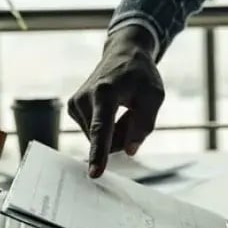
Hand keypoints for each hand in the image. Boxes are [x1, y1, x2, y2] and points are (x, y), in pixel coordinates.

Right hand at [67, 25, 164, 176]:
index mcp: (105, 93)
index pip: (102, 129)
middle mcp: (84, 98)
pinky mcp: (73, 109)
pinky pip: (94, 134)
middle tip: (132, 109)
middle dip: (124, 134)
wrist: (122, 54)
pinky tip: (112, 109)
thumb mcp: (154, 96)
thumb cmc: (141, 76)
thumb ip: (144, 125)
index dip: (99, 153)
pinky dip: (107, 127)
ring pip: (99, 139)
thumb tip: (129, 151)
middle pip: (107, 139)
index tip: (94, 173)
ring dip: (116, 131)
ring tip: (121, 106)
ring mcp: (75, 104)